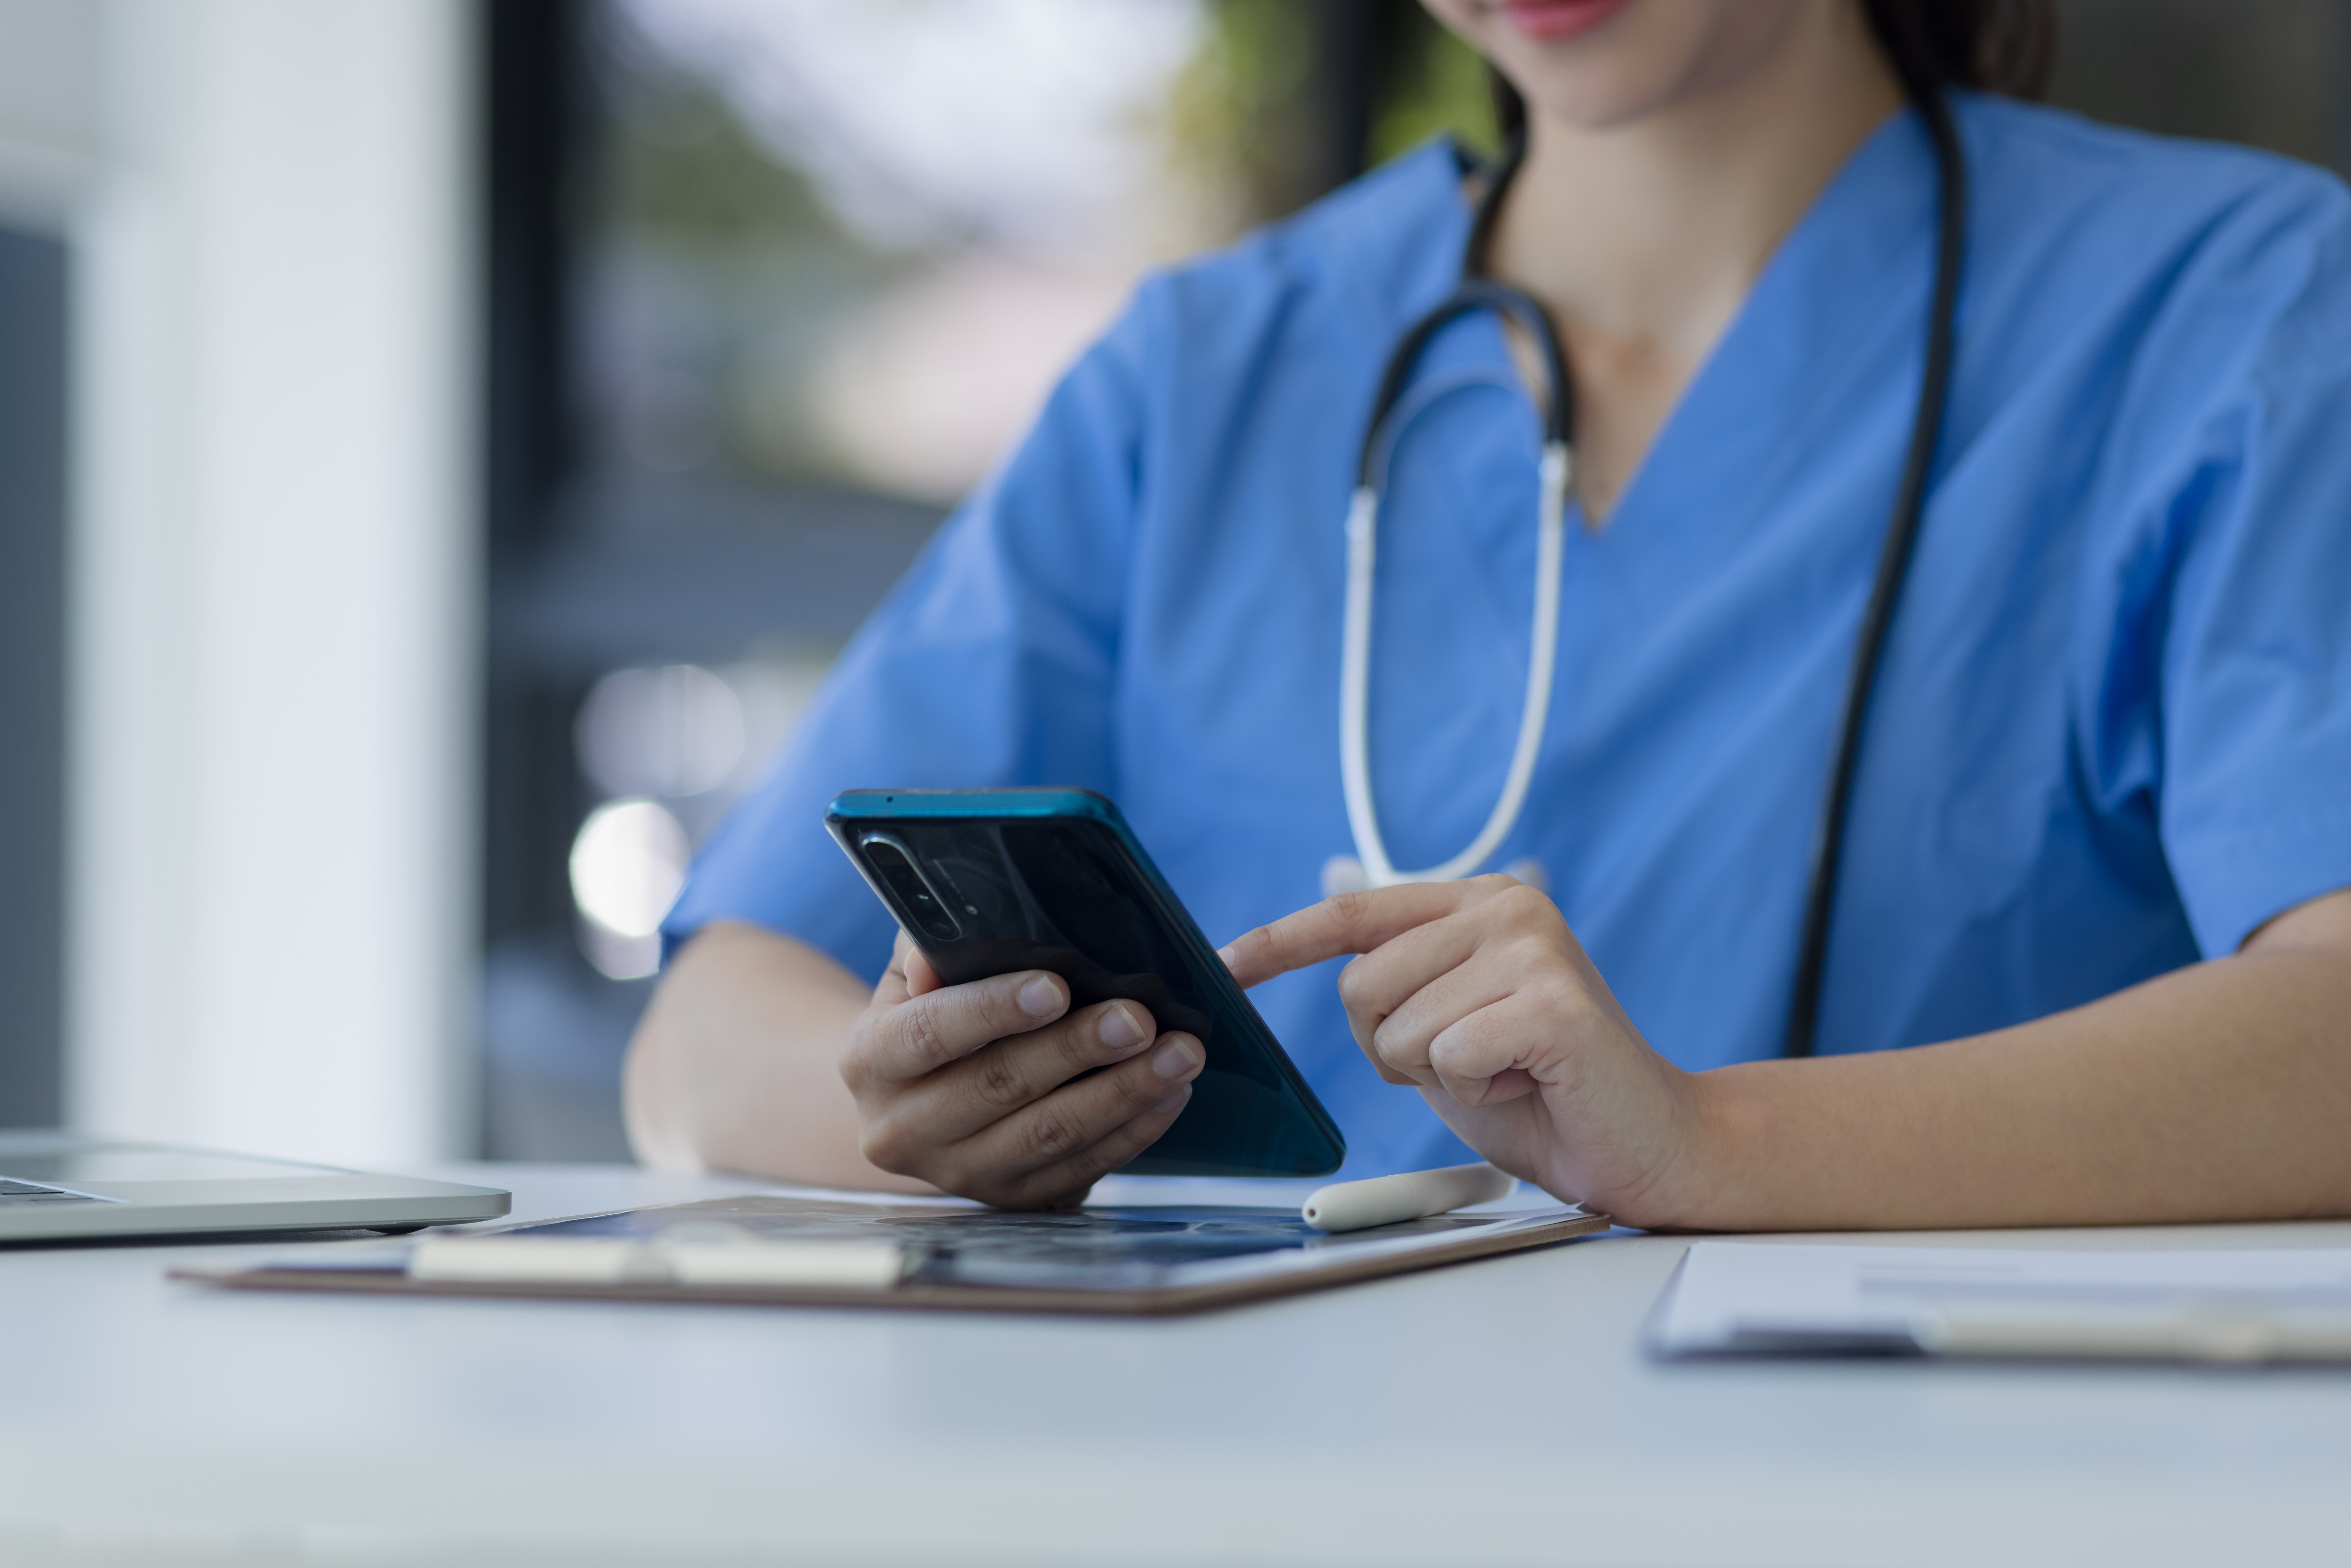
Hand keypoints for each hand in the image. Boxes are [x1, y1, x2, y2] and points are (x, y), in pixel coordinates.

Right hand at [839, 932, 1205, 1207]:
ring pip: (1048, 1135)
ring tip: (1180, 1053)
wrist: (912, 1107)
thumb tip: (959, 930)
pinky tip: (1169, 1094)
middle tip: (1142, 1017)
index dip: (993, 1009)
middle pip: (999, 1086)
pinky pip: (1079, 1169)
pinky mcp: (1010, 1202)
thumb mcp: (915, 976)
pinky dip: (1130, 1131)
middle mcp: (902, 1128)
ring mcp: (958, 1175)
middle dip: (1077, 1049)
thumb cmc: (927, 1016)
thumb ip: (936, 946)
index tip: (1058, 985)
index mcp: (870, 1059)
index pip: (931, 1031)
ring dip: (1122, 1093)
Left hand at [1221, 876, 1703, 1226]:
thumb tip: (1322, 975)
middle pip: (1361, 985)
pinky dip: (1475, 1088)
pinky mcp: (1553, 1004)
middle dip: (1394, 1048)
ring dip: (1437, 1072)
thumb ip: (1394, 991)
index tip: (1225, 967)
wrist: (1639, 1141)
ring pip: (1400, 1028)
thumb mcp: (1443, 1028)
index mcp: (1477, 902)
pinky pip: (1447, 1057)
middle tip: (1469, 1060)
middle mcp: (1506, 909)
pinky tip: (1525, 1081)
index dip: (1279, 942)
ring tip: (1503, 1068)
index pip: (1351, 912)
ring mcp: (1534, 949)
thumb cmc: (1536, 1089)